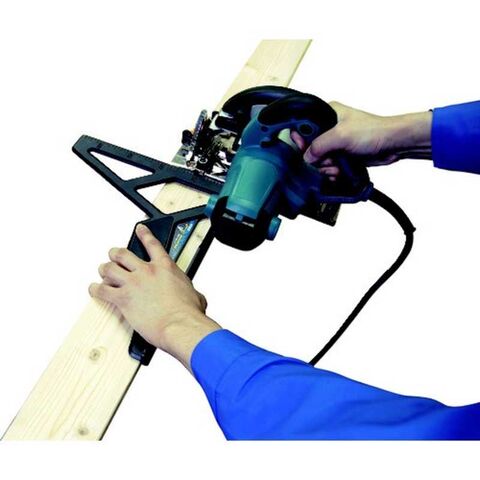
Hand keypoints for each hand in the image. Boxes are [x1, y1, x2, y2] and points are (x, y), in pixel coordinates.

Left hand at [89, 224, 220, 369]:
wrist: (179, 324)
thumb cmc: (188, 312)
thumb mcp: (195, 295)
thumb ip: (190, 291)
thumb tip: (195, 298)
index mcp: (165, 267)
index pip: (151, 244)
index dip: (144, 234)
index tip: (139, 229)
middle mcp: (147, 271)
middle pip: (123, 254)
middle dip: (116, 254)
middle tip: (114, 256)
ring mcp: (133, 284)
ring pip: (109, 268)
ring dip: (105, 269)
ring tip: (103, 272)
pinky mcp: (123, 298)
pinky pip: (102, 291)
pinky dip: (95, 290)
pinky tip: (94, 290)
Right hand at [291, 101, 431, 179]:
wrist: (393, 144)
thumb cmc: (374, 130)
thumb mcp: (341, 135)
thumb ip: (319, 145)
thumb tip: (306, 156)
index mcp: (327, 114)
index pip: (303, 125)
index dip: (300, 138)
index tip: (304, 148)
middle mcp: (329, 128)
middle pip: (309, 148)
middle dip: (318, 157)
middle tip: (329, 157)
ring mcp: (335, 143)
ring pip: (318, 160)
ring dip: (327, 167)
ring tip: (338, 164)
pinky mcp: (341, 155)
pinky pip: (328, 167)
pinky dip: (332, 172)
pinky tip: (340, 170)